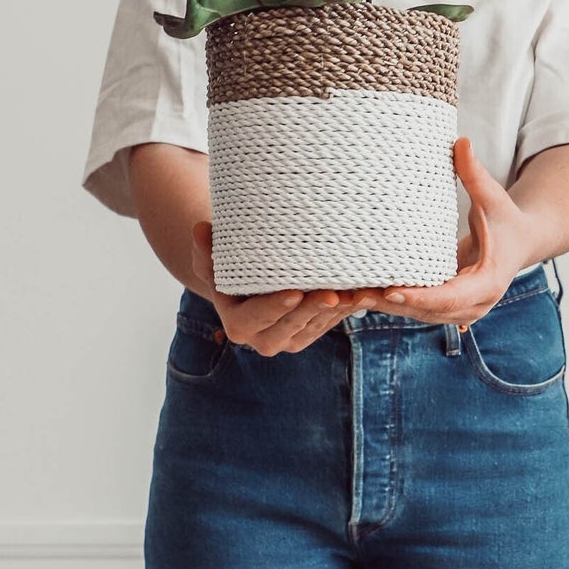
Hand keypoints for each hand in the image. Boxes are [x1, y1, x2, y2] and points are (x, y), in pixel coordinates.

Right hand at [190, 222, 368, 355]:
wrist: (248, 281)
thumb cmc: (229, 266)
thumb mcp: (214, 260)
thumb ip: (207, 251)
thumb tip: (200, 229)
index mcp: (239, 326)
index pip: (256, 318)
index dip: (275, 307)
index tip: (293, 292)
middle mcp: (267, 339)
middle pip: (293, 325)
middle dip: (314, 310)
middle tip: (333, 293)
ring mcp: (294, 338)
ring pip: (319, 325)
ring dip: (340, 309)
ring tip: (358, 291)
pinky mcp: (315, 331)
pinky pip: (335, 321)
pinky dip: (351, 306)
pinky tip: (368, 291)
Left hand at [350, 136, 538, 328]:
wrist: (520, 242)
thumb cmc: (505, 219)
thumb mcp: (492, 198)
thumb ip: (474, 174)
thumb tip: (461, 142)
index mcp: (488, 283)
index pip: (450, 297)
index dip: (420, 296)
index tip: (391, 290)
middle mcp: (473, 305)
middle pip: (426, 311)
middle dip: (390, 304)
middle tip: (353, 294)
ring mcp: (459, 310)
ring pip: (416, 314)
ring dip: (382, 307)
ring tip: (347, 296)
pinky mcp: (445, 306)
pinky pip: (414, 308)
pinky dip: (388, 303)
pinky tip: (358, 295)